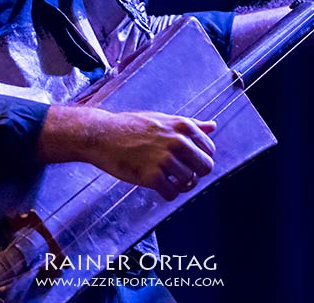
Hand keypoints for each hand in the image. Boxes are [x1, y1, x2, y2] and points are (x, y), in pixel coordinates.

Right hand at [38, 106, 215, 200]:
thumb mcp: (163, 119)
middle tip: (179, 173)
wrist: (101, 135)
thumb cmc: (131, 126)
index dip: (200, 159)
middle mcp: (177, 141)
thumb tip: (212, 126)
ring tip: (166, 178)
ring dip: (180, 184)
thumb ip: (191, 125)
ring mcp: (164, 159)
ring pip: (189, 182)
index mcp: (182, 126)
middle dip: (195, 174)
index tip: (187, 161)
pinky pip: (172, 194)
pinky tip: (157, 185)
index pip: (209, 150)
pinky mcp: (151, 176)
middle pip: (205, 168)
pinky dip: (167, 193)